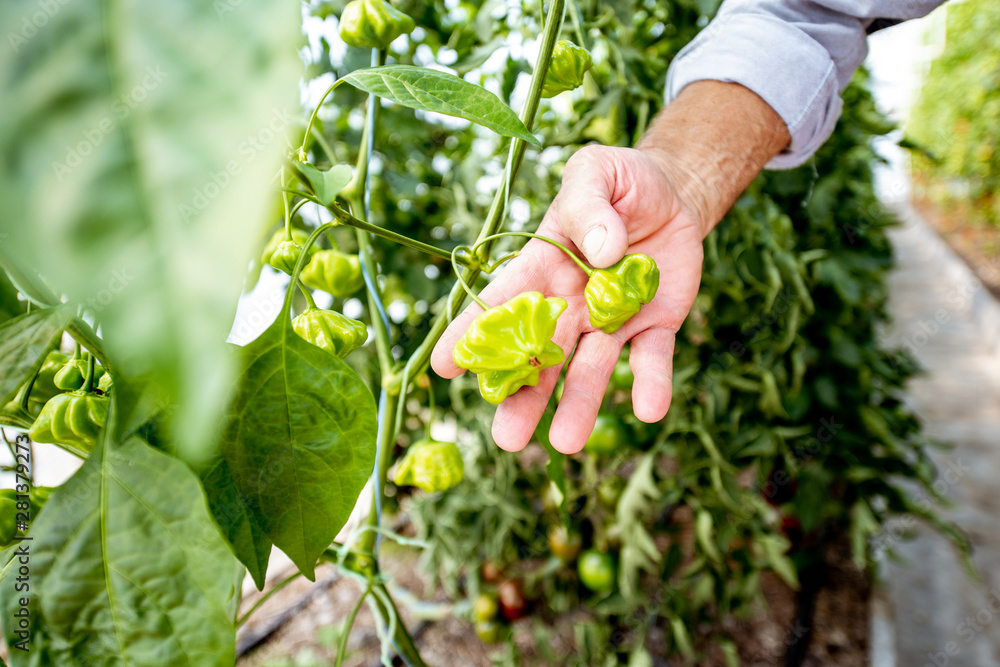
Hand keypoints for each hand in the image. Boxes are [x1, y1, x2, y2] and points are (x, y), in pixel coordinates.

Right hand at [431, 144, 705, 453]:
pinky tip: (648, 410)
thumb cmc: (619, 181)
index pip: (501, 302)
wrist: (673, 193)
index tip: (444, 368)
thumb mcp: (596, 172)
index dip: (470, 334)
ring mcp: (611, 320)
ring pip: (590, 369)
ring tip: (566, 444)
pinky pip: (651, 359)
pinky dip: (650, 384)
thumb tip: (600, 250)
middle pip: (539, 355)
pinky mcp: (654, 325)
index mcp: (543, 267)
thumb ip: (588, 203)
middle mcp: (570, 303)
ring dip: (579, 405)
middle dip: (522, 396)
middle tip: (506, 440)